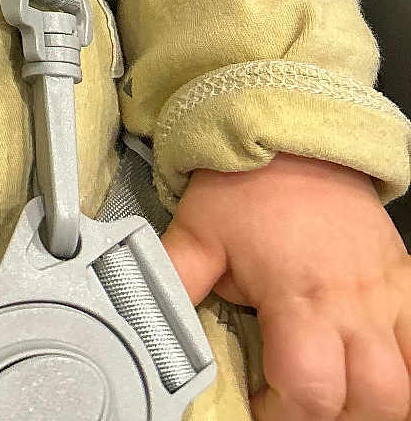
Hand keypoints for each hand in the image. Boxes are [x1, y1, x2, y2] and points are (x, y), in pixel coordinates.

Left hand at [159, 152, 410, 419]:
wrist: (292, 139)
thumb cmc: (245, 184)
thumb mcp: (198, 232)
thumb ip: (176, 280)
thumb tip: (147, 318)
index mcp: (296, 295)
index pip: (309, 386)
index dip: (283, 414)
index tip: (261, 406)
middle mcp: (351, 304)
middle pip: (372, 398)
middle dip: (337, 418)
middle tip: (301, 402)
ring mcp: (386, 297)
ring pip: (408, 382)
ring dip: (378, 402)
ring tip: (341, 397)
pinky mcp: (406, 286)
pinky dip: (410, 368)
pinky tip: (382, 376)